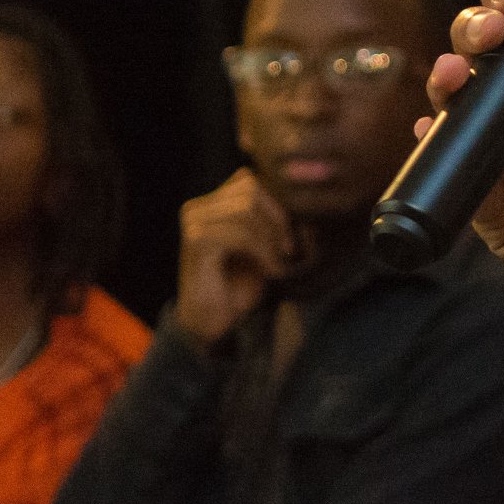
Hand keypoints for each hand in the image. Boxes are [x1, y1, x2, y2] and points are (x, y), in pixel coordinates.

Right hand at [174, 169, 295, 349]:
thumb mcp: (268, 247)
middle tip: (291, 250)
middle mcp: (199, 206)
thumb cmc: (243, 284)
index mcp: (215, 202)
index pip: (253, 180)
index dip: (279, 204)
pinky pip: (240, 233)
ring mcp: (194, 222)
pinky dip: (264, 251)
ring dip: (272, 238)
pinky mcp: (196, 241)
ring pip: (246, 208)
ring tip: (282, 263)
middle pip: (251, 189)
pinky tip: (273, 271)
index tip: (295, 236)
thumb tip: (309, 203)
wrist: (214, 323)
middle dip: (278, 218)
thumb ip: (281, 222)